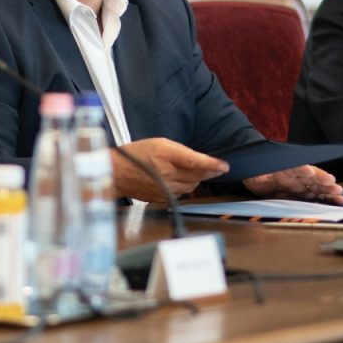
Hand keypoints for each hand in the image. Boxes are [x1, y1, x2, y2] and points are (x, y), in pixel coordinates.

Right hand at [111, 138, 228, 201]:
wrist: (118, 173)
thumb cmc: (137, 154)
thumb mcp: (160, 143)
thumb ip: (180, 152)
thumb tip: (199, 160)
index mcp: (166, 155)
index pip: (194, 161)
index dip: (211, 164)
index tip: (224, 166)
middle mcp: (167, 174)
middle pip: (197, 176)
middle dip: (208, 171)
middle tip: (216, 167)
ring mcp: (165, 189)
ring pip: (192, 186)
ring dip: (196, 179)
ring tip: (193, 171)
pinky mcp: (163, 199)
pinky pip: (182, 194)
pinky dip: (185, 187)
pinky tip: (178, 180)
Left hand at [243, 165, 342, 204]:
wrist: (256, 176)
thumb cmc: (255, 172)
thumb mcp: (253, 173)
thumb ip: (257, 175)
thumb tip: (257, 175)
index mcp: (283, 169)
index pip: (292, 167)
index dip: (300, 168)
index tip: (308, 171)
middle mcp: (295, 176)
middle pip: (310, 177)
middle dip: (321, 179)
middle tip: (332, 183)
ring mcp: (300, 185)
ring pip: (317, 187)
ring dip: (328, 191)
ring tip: (340, 195)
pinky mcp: (302, 195)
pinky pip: (316, 197)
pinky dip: (327, 199)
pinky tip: (338, 202)